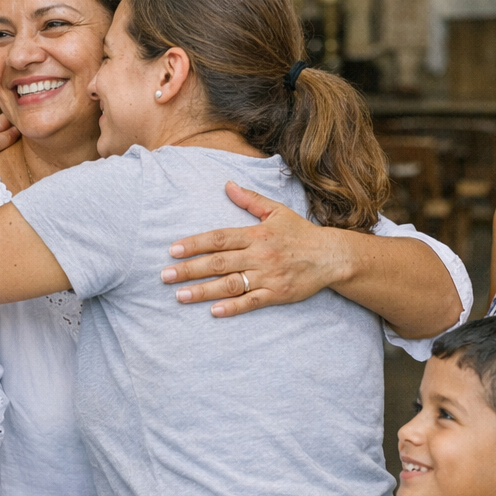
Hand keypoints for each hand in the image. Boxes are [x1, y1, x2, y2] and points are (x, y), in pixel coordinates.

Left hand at [159, 181, 350, 316]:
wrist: (331, 256)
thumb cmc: (300, 232)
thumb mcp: (276, 211)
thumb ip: (250, 200)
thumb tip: (227, 184)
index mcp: (255, 234)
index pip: (219, 238)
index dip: (195, 244)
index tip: (173, 250)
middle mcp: (259, 255)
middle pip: (218, 262)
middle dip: (190, 269)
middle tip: (165, 275)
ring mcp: (268, 276)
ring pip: (230, 284)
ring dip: (203, 291)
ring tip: (180, 295)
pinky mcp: (278, 293)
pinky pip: (252, 301)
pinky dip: (233, 307)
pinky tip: (214, 311)